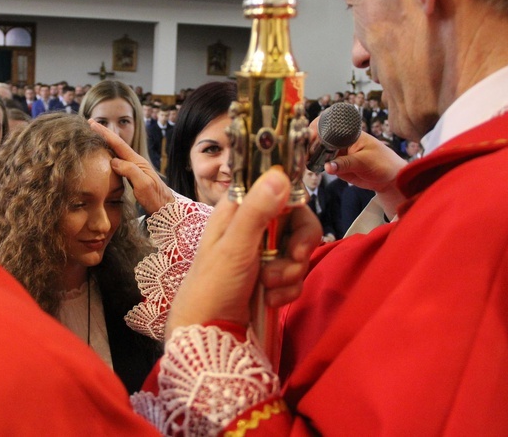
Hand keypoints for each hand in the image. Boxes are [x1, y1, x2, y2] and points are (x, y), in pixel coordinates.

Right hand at [89, 119, 173, 213]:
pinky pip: (118, 161)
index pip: (118, 144)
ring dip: (106, 142)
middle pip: (117, 144)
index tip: (92, 124)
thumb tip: (113, 160)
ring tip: (95, 135)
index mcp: (137, 161)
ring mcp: (134, 168)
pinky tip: (105, 155)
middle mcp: (135, 162)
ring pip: (117, 151)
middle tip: (90, 123)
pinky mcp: (133, 176)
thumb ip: (130, 171)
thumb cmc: (155, 198)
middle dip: (104, 133)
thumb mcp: (143, 184)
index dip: (105, 134)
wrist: (166, 207)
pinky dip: (109, 154)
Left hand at [165, 170, 321, 335]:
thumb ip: (257, 212)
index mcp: (238, 211)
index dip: (296, 210)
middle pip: (298, 223)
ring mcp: (263, 253)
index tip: (298, 233)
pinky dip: (287, 290)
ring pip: (299, 252)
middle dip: (298, 249)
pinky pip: (296, 276)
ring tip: (268, 289)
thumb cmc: (212, 286)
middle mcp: (252, 227)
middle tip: (293, 262)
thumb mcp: (234, 247)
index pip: (280, 192)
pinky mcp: (271, 276)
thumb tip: (279, 175)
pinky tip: (269, 300)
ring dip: (290, 274)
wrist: (208, 332)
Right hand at [309, 118, 406, 218]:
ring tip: (303, 160)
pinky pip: (323, 163)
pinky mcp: (337, 165)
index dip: (316, 129)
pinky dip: (314, 164)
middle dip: (309, 143)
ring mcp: (338, 153)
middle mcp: (341, 142)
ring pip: (319, 151)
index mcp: (349, 134)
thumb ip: (346, 164)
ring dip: (309, 155)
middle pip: (319, 138)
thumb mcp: (365, 162)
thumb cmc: (383, 164)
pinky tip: (307, 166)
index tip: (308, 138)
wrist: (390, 180)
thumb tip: (327, 167)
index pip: (329, 126)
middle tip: (303, 152)